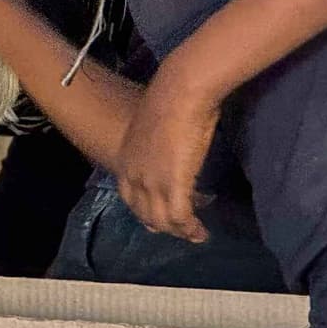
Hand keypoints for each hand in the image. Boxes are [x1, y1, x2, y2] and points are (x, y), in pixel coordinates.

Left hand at [114, 63, 223, 243]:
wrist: (180, 91)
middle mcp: (133, 175)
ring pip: (161, 220)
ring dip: (179, 231)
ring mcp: (151, 181)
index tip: (161, 215)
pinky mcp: (173, 184)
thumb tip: (172, 147)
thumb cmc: (171, 100)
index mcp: (125, 160)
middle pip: (144, 212)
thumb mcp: (155, 129)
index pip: (130, 197)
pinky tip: (201, 232)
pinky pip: (179, 216)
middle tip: (182, 229)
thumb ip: (157, 145)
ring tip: (196, 236)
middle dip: (163, 225)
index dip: (145, 209)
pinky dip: (190, 228)